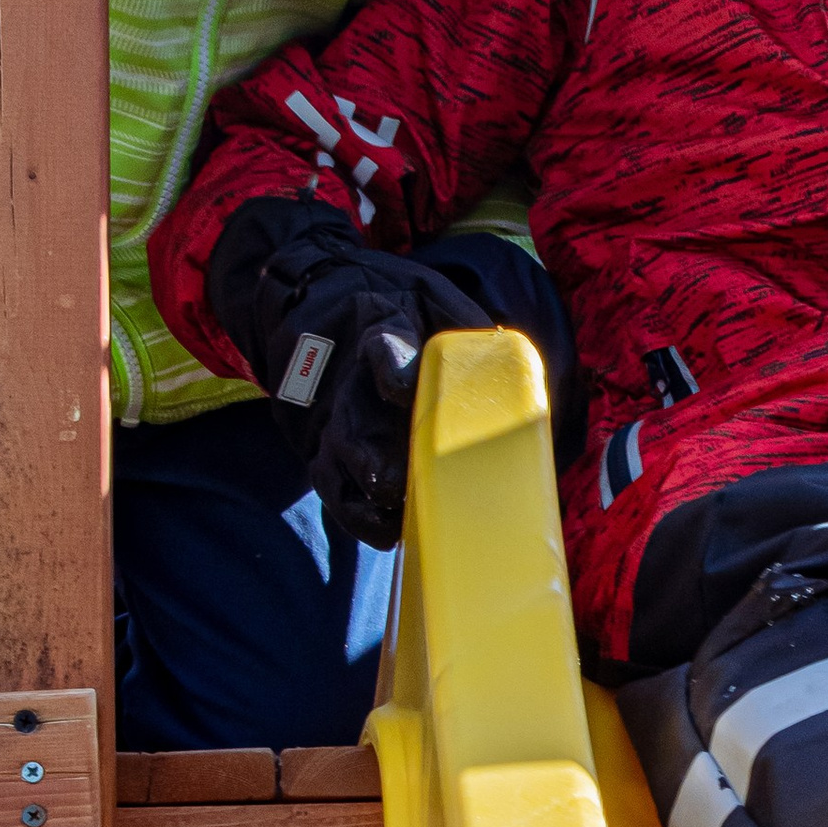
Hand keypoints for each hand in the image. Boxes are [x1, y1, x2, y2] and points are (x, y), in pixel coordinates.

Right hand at [207, 202, 498, 544]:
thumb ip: (466, 327)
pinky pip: (336, 492)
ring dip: (371, 493)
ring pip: (341, 464)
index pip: (383, 347)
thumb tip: (512, 364)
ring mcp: (330, 420)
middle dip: (378, 456)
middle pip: (356, 423)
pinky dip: (360, 517)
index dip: (392, 368)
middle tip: (405, 479)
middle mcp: (346, 379)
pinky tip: (391, 531)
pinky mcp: (321, 451)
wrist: (315, 302)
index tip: (402, 388)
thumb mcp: (430, 295)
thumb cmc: (393, 305)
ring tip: (404, 514)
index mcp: (378, 328)